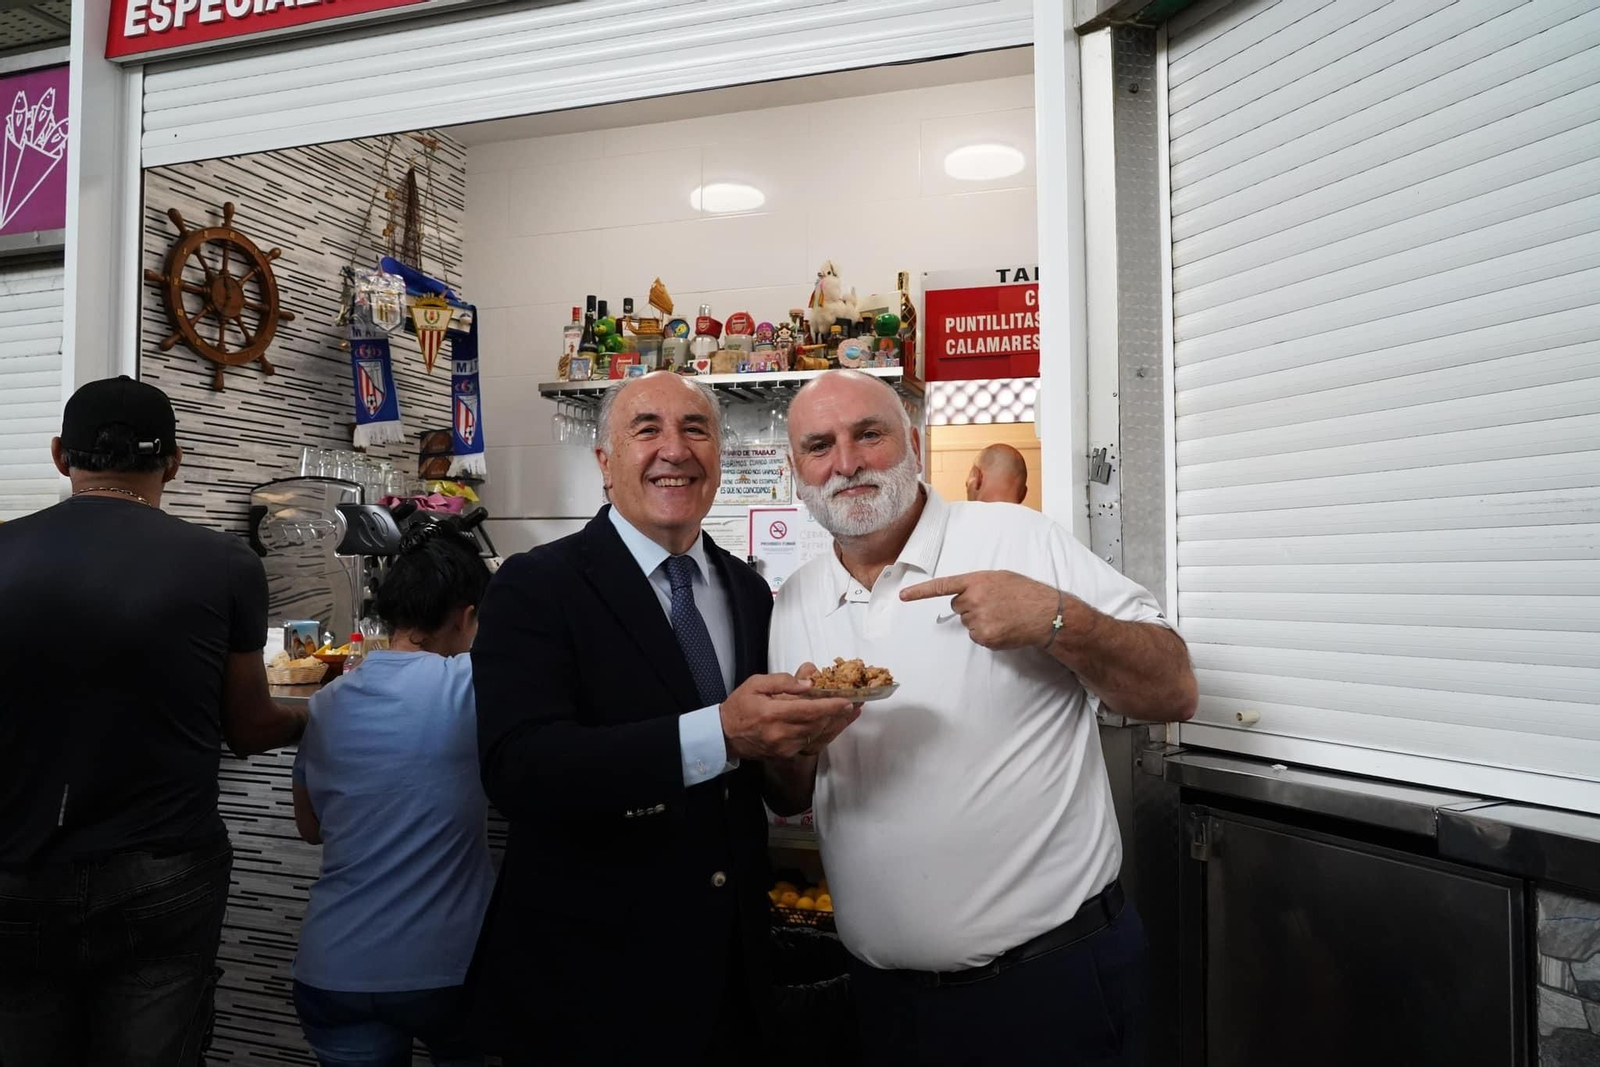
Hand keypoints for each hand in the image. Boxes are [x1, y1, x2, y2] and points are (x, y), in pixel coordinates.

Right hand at [720, 672, 859, 760]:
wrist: (725, 735)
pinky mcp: (786, 754)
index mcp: (772, 714)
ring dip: (835, 723)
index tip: (848, 700)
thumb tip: (808, 682)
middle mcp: (780, 734)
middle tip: (857, 702)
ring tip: (851, 712)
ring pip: (817, 734)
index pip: (808, 710)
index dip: (831, 706)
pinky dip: (824, 732)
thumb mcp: (757, 684)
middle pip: (818, 724)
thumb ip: (783, 681)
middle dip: (839, 714)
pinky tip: (834, 723)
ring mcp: (784, 747)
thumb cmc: (740, 706)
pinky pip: (810, 742)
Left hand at [900, 570, 1063, 650]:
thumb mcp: (1000, 578)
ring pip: (967, 622)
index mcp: (976, 581)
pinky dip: (987, 634)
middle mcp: (973, 599)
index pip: (942, 586)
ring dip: (980, 620)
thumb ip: (978, 584)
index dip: (920, 592)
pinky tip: (1003, 627)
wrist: (1045, 613)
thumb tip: (964, 594)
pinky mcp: (984, 637)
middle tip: (993, 605)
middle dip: (969, 606)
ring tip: (1002, 616)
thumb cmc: (1025, 592)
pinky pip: (976, 636)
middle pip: (956, 606)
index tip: (902, 596)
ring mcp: (978, 620)